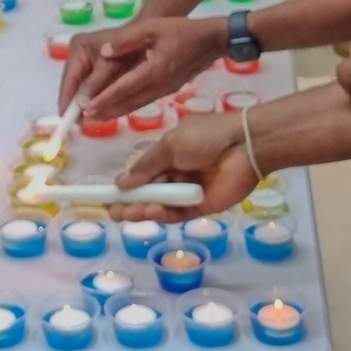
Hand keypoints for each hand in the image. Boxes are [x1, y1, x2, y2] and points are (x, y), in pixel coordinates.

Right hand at [57, 26, 133, 115]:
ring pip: (84, 89)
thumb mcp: (110, 65)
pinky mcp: (100, 72)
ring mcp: (90, 64)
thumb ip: (94, 84)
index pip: (69, 78)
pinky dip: (95, 100)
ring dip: (85, 104)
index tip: (65, 118)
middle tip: (77, 124)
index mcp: (78, 48)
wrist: (150, 39)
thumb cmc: (129, 47)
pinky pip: (94, 89)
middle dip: (76, 104)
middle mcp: (80, 55)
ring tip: (84, 122)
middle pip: (74, 85)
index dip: (66, 99)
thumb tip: (80, 105)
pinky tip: (96, 113)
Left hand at [80, 17, 227, 121]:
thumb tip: (104, 51)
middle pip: (128, 102)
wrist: (212, 40)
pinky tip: (117, 110)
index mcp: (155, 69)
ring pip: (136, 105)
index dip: (105, 99)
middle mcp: (159, 85)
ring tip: (95, 119)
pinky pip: (144, 102)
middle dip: (105, 111)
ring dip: (115, 113)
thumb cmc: (182, 30)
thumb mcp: (152, 27)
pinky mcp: (168, 90)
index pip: (125, 87)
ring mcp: (165, 90)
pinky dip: (127, 107)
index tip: (87, 107)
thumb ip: (127, 39)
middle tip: (83, 119)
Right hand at [108, 112, 258, 222]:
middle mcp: (177, 175)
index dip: (125, 185)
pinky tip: (152, 210)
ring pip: (160, 206)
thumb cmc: (206, 137)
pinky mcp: (201, 208)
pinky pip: (178, 214)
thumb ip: (146, 166)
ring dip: (143, 209)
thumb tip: (120, 182)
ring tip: (125, 212)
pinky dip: (163, 214)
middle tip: (111, 212)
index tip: (106, 196)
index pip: (142, 173)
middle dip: (129, 203)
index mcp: (169, 155)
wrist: (245, 145)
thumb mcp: (170, 145)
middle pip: (148, 193)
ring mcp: (189, 193)